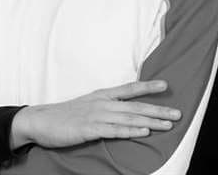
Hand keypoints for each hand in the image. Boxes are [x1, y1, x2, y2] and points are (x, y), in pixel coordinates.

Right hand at [14, 80, 182, 148]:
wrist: (39, 121)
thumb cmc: (64, 116)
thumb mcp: (87, 106)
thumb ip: (105, 108)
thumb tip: (123, 113)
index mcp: (102, 96)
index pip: (129, 89)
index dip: (148, 87)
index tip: (166, 86)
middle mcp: (102, 103)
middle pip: (135, 106)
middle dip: (158, 110)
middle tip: (178, 113)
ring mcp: (96, 115)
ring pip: (129, 117)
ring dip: (150, 121)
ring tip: (168, 124)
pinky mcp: (89, 129)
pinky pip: (113, 130)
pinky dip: (130, 131)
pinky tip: (143, 132)